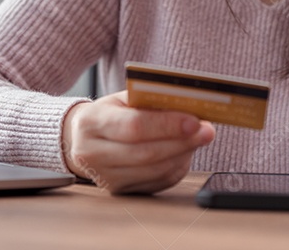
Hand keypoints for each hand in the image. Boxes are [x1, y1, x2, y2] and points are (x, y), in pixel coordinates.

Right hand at [61, 91, 215, 193]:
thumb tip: (188, 107)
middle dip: (182, 142)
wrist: (81, 138)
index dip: (167, 125)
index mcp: (91, 122)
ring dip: (182, 155)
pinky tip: (184, 154)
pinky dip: (175, 168)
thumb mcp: (122, 98)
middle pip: (145, 152)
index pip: (134, 126)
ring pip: (153, 171)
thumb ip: (150, 100)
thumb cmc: (109, 114)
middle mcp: (92, 153)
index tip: (195, 120)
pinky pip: (155, 183)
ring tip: (198, 140)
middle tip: (207, 131)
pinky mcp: (117, 190)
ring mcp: (103, 177)